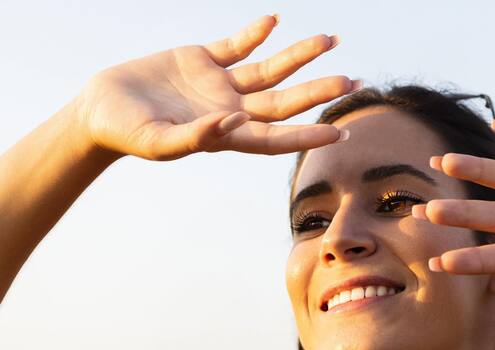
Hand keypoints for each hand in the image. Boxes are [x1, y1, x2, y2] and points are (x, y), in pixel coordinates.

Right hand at [74, 15, 357, 160]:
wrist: (99, 109)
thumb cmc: (126, 133)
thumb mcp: (157, 141)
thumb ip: (196, 137)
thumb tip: (234, 123)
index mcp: (226, 136)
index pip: (276, 138)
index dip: (307, 135)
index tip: (340, 132)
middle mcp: (231, 110)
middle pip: (284, 100)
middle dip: (318, 91)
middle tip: (352, 81)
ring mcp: (219, 84)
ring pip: (270, 69)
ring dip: (299, 55)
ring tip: (330, 39)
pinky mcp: (203, 59)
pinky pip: (237, 45)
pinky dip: (255, 33)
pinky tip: (273, 21)